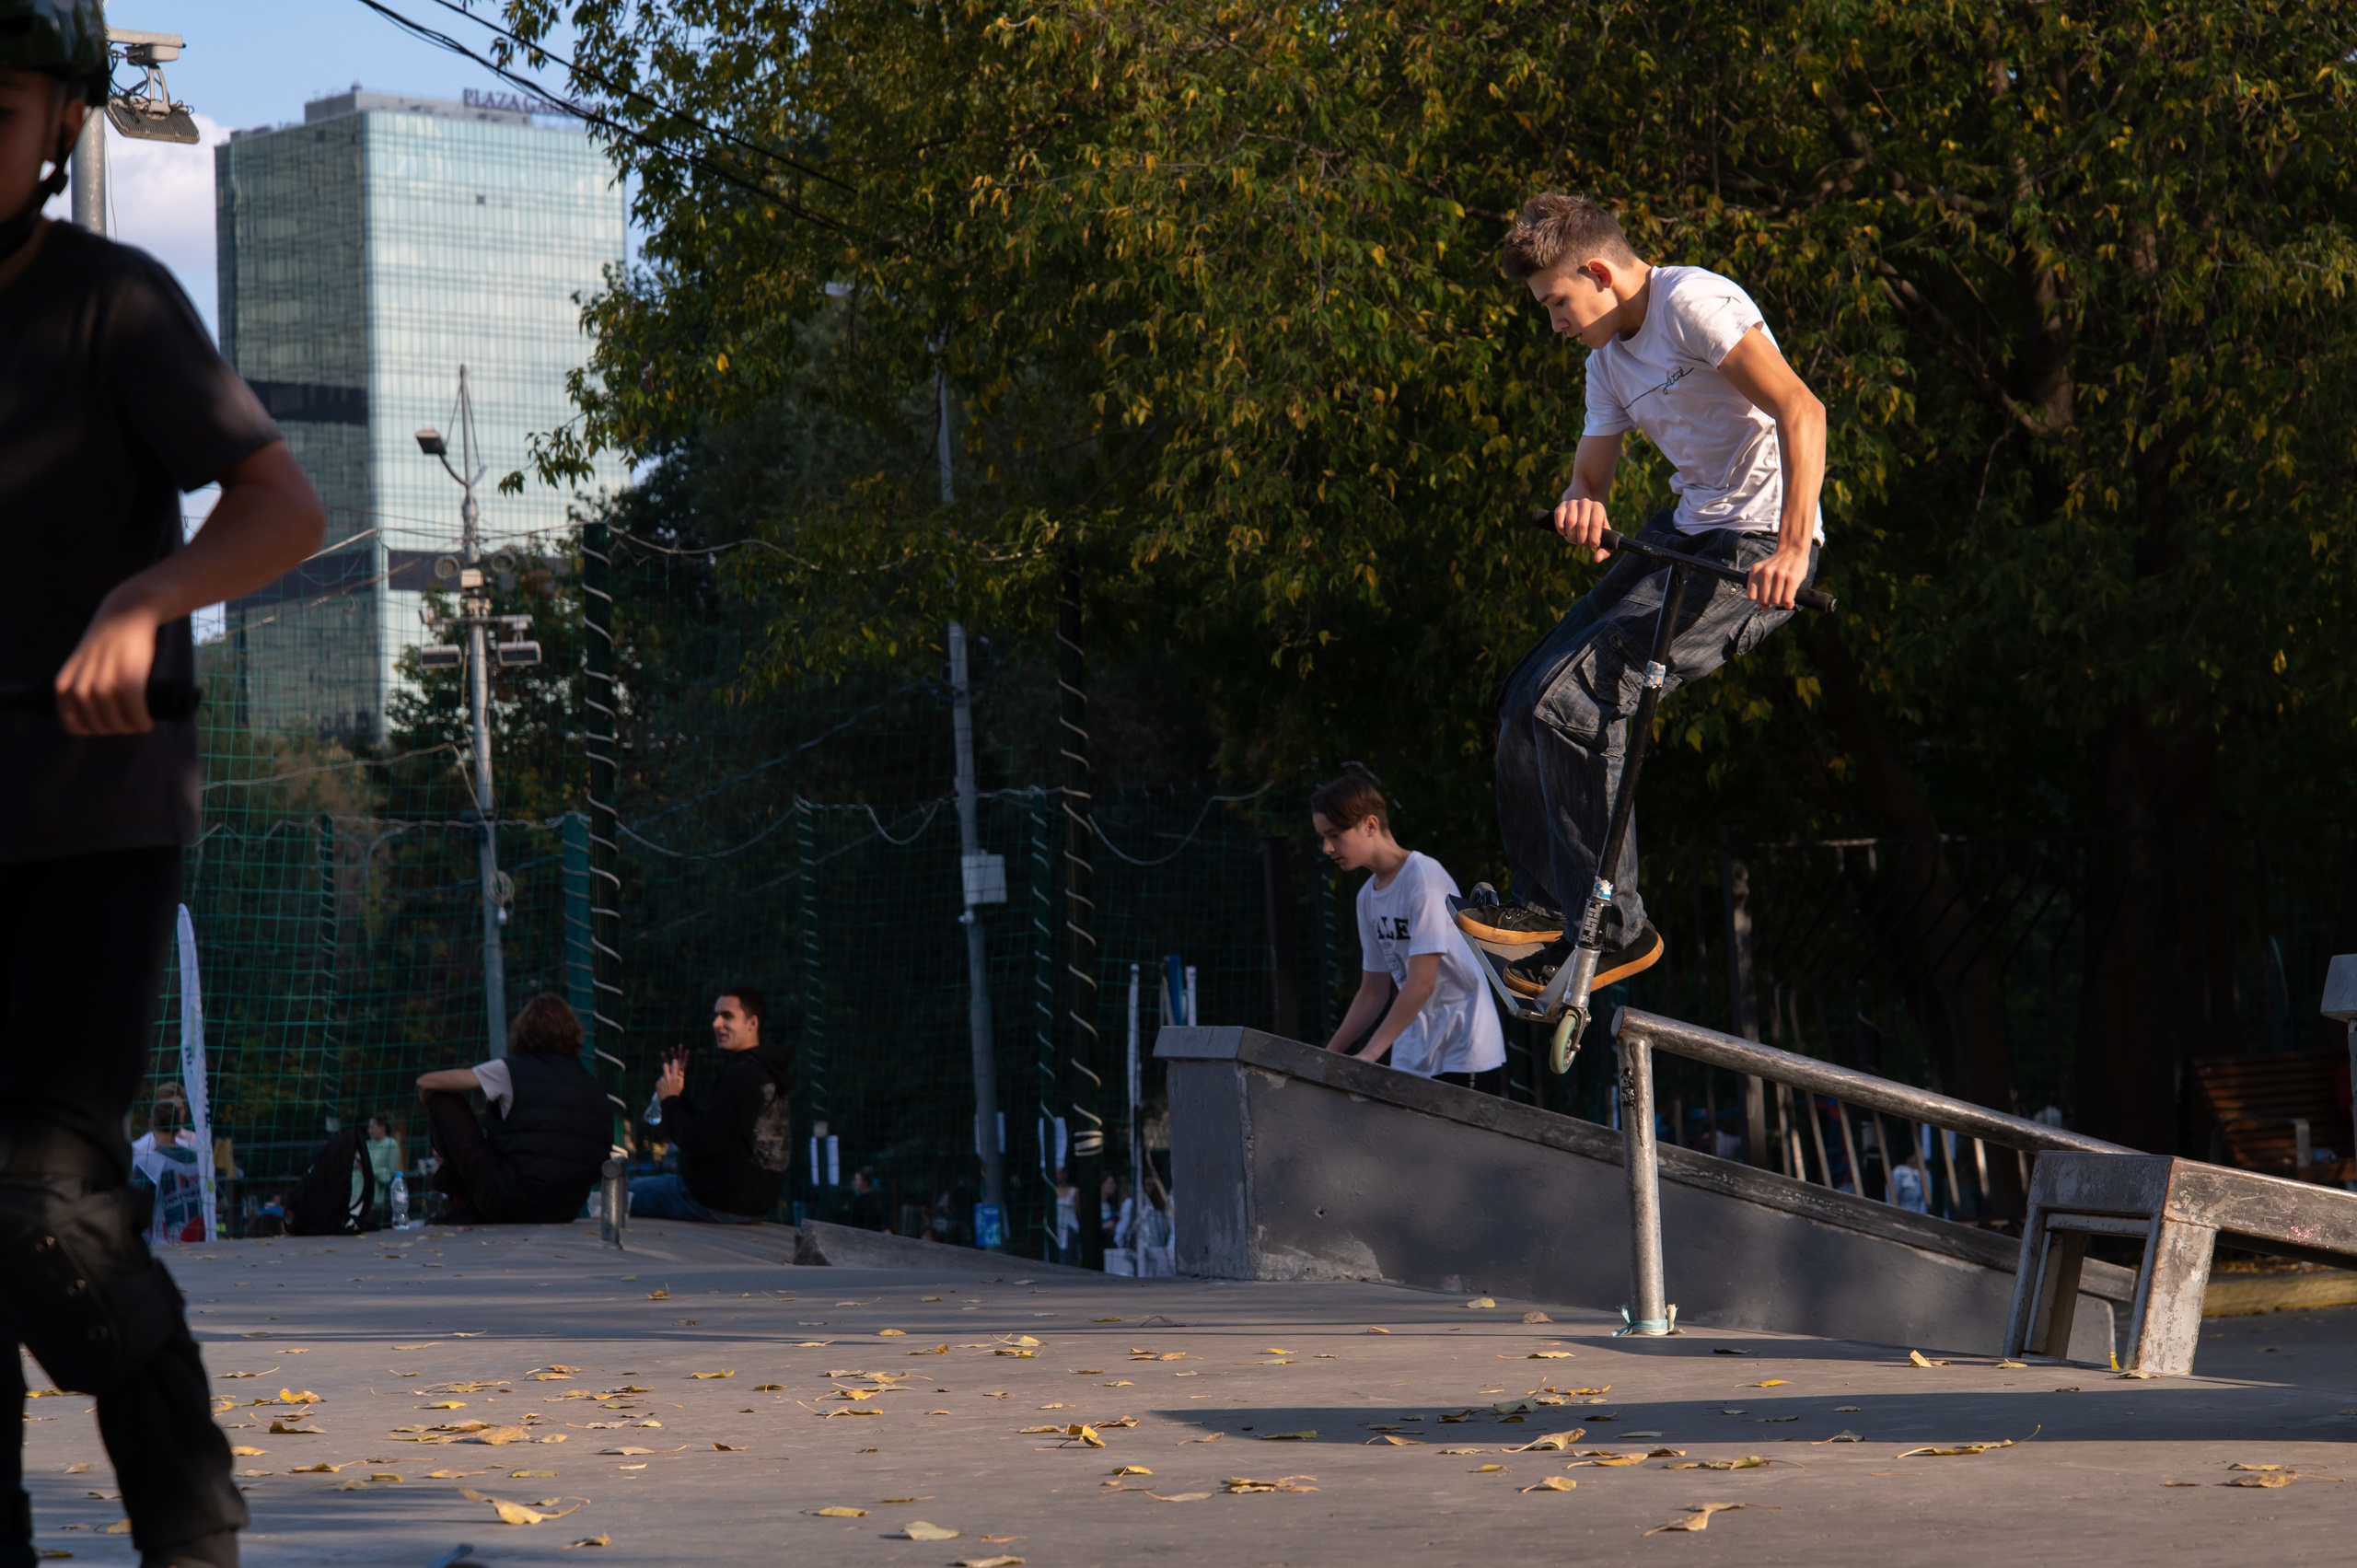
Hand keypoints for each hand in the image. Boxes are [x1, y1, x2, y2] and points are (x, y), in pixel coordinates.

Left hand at [55, 586, 162, 735]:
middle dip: (116, 729)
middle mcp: (80, 687)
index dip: (93, 730)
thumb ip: (79, 687)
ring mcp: (104, 684)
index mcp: (64, 686)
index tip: (108, 723)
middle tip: (130, 722)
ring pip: (117, 722)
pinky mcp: (128, 679)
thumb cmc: (106, 643)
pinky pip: (135, 712)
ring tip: (140, 721)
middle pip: (99, 726)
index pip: (73, 725)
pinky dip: (142, 721)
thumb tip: (93, 715)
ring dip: (131, 728)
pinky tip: (146, 722)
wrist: (124, 616)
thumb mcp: (80, 667)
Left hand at [656, 1051, 685, 1100]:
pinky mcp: (658, 1082)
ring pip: (663, 1072)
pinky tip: (664, 1087)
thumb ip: (680, 1076)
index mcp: (675, 1077)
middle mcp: (668, 1077)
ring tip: (666, 1076)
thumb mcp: (681, 1084)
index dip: (675, 1060)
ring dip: (665, 1072)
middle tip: (664, 1053)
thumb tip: (680, 1070)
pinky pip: (660, 1079)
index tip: (675, 1057)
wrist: (668, 1101)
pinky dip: (662, 1081)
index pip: (675, 1065)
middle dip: (666, 1059)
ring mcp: (662, 1079)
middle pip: (666, 1065)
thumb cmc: (676, 1092)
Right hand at [1553, 488, 1611, 562]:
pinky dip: (1561, 529)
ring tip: (1574, 539)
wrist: (1583, 509)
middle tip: (1582, 543)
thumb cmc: (1595, 526)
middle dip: (1581, 539)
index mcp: (1598, 508)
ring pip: (1570, 522)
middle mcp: (1586, 502)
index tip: (1593, 545)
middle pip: (1582, 525)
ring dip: (1571, 536)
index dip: (1593, 538)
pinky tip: (1564, 532)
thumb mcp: (1604, 535)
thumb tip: (1597, 559)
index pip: (1595, 524)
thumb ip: (1605, 549)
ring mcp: (1573, 503)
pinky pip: (1559, 517)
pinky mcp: (1562, 505)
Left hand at [1746, 541, 1811, 609]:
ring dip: (1781, 603)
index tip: (1766, 599)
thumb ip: (1761, 589)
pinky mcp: (1792, 578)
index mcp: (1755, 571)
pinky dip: (1788, 604)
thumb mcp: (1765, 572)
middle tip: (1777, 597)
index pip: (1752, 597)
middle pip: (1764, 600)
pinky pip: (1787, 599)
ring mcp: (1779, 575)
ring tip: (1784, 597)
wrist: (1792, 549)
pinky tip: (1790, 601)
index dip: (1759, 601)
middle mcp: (1766, 573)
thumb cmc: (1779, 565)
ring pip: (1776, 601)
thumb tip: (1764, 609)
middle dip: (1771, 602)